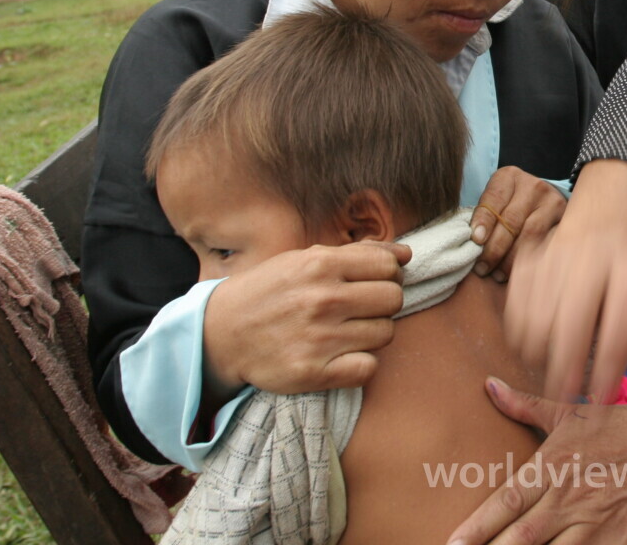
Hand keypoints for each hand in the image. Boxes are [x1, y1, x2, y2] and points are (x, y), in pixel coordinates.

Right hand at [202, 241, 409, 395]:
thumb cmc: (269, 291)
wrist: (220, 333)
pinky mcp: (313, 373)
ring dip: (372, 333)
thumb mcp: (304, 260)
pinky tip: (343, 355)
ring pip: (385, 334)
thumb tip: (406, 254)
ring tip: (347, 330)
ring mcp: (319, 338)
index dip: (388, 275)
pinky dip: (361, 364)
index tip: (372, 282)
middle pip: (393, 300)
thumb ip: (358, 254)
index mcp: (321, 265)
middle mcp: (323, 300)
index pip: (389, 267)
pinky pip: (368, 368)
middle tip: (361, 308)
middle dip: (383, 303)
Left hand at [445, 379, 626, 544]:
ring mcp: (595, 525)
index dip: (477, 527)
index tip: (452, 543)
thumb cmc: (622, 428)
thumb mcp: (571, 414)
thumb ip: (525, 405)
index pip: (507, 501)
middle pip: (521, 538)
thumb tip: (488, 386)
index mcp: (554, 466)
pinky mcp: (620, 544)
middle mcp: (570, 498)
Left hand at [471, 166, 566, 282]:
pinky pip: (546, 243)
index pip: (494, 198)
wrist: (541, 200)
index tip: (476, 240)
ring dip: (511, 259)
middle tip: (482, 267)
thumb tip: (473, 244)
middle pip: (511, 220)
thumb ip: (484, 216)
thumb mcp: (494, 201)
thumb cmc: (509, 204)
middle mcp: (532, 186)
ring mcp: (551, 202)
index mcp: (509, 177)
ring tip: (497, 274)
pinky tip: (518, 272)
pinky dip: (530, 260)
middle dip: (495, 248)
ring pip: (530, 234)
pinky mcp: (564, 219)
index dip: (484, 220)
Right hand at [504, 160, 626, 402]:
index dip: (607, 371)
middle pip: (569, 328)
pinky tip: (535, 344)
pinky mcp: (526, 264)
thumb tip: (610, 374)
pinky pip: (513, 313)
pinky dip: (520, 337)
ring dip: (540, 357)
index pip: (617, 328)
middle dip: (565, 373)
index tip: (601, 403)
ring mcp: (552, 261)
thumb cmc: (626, 268)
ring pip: (534, 325)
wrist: (602, 219)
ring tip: (551, 369)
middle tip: (564, 399)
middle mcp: (589, 263)